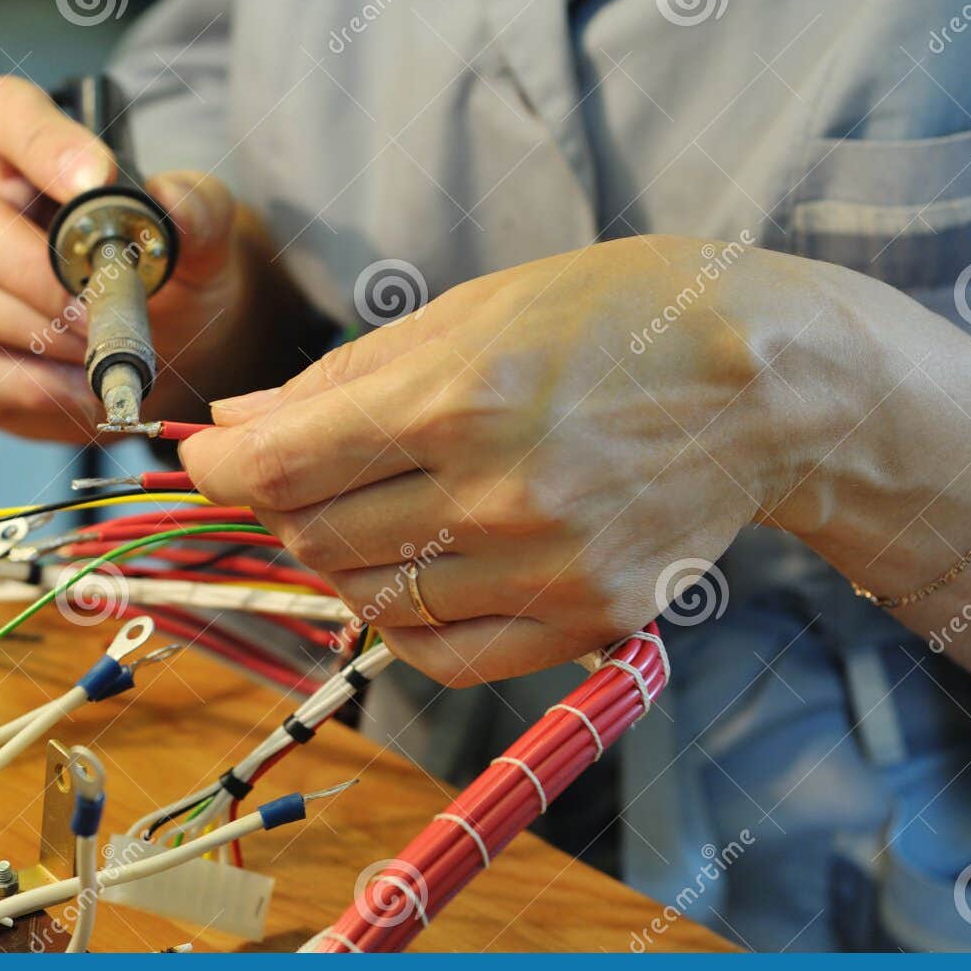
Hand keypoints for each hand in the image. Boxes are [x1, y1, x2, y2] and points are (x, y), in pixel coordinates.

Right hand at [0, 75, 246, 441]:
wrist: (164, 356)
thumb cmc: (167, 278)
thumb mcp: (199, 243)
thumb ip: (198, 214)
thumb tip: (170, 201)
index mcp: (21, 158)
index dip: (38, 141)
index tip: (96, 179)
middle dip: (37, 271)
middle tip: (99, 304)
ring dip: (43, 332)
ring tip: (101, 347)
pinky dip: (36, 386)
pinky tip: (82, 385)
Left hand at [180, 236, 829, 685]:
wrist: (765, 385)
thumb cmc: (616, 320)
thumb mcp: (472, 314)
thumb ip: (343, 380)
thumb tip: (238, 424)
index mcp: (459, 401)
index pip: (284, 466)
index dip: (220, 466)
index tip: (206, 456)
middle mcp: (496, 498)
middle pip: (316, 534)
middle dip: (283, 501)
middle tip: (303, 469)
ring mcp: (543, 570)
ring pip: (369, 601)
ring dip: (341, 557)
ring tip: (377, 506)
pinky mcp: (582, 621)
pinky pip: (442, 656)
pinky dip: (402, 621)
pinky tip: (416, 571)